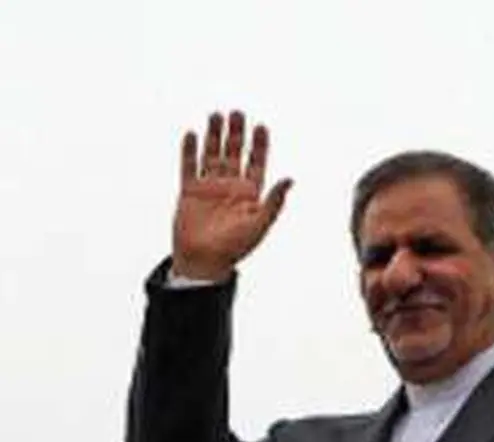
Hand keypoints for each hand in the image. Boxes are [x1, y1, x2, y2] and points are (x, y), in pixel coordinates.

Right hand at [172, 110, 292, 280]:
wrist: (204, 262)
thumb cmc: (235, 248)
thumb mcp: (259, 224)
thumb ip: (274, 201)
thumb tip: (290, 179)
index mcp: (250, 194)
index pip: (257, 163)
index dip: (260, 145)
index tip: (261, 126)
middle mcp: (231, 187)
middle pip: (235, 153)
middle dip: (237, 133)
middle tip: (238, 113)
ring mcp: (210, 187)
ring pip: (212, 154)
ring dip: (214, 135)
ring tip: (216, 115)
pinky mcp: (190, 191)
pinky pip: (189, 166)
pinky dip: (189, 150)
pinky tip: (192, 134)